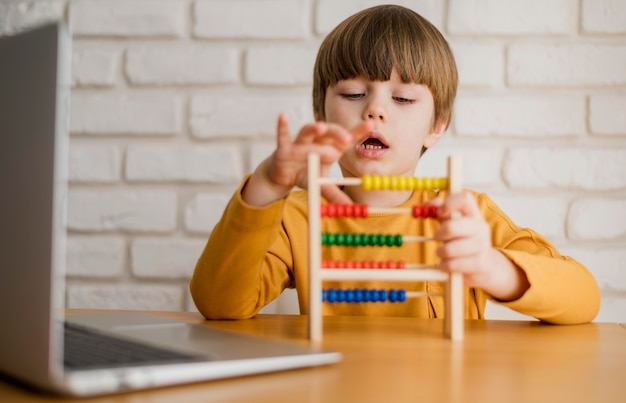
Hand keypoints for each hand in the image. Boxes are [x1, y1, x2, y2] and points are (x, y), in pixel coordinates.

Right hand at [244, 113, 371, 205]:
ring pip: (307, 132)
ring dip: (314, 130)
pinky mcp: (283, 148)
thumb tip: (350, 207)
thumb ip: (334, 194)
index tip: (370, 124)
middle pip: (328, 132)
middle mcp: (316, 142)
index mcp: (329, 148)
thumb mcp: (320, 184)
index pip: (345, 138)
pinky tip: (283, 116)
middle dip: (337, 133)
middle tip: (346, 139)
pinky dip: (282, 126)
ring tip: (320, 128)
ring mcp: (299, 143)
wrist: (283, 175)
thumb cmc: (305, 173)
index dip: (357, 131)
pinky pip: (282, 136)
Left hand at [430, 192, 528, 300]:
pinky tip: (448, 264)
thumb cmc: (463, 240)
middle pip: (452, 227)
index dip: (449, 203)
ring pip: (450, 249)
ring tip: (443, 253)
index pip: (465, 198)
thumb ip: (440, 211)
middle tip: (437, 237)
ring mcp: (482, 246)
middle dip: (439, 234)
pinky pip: (452, 265)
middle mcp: (481, 227)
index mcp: (474, 213)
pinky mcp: (479, 263)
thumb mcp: (454, 222)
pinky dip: (445, 265)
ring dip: (441, 252)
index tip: (440, 212)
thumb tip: (426, 205)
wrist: (484, 265)